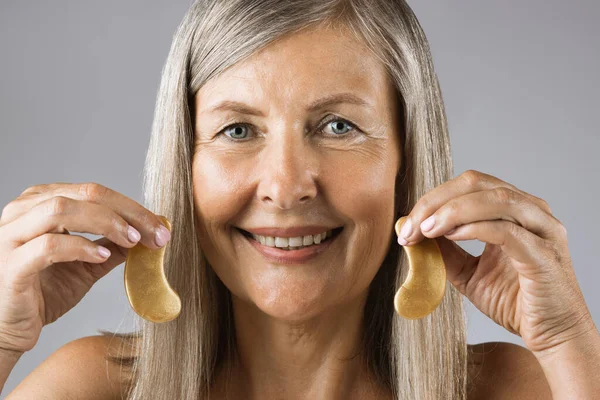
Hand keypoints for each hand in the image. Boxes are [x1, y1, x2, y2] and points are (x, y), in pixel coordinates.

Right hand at [0, 182, 170, 353]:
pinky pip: (48, 247)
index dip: (132, 206)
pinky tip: (101, 257)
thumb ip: (111, 247)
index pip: (94, 192)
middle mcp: (22, 212)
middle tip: (155, 233)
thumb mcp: (85, 266)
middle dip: (127, 212)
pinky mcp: (9, 265)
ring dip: (106, 223)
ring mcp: (10, 236)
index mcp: (40, 203)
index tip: (160, 227)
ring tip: (133, 240)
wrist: (6, 330)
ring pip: (62, 210)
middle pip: (85, 194)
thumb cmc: (41, 293)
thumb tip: (147, 235)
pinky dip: (80, 248)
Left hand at [397, 170, 595, 354]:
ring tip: (425, 229)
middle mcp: (531, 211)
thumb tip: (415, 231)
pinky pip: (506, 229)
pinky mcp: (543, 254)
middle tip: (409, 226)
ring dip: (451, 211)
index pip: (468, 185)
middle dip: (435, 202)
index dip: (432, 199)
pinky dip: (474, 227)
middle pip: (476, 184)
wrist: (552, 336)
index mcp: (514, 209)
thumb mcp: (467, 272)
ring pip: (493, 198)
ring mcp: (541, 229)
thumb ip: (446, 249)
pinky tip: (451, 236)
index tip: (405, 224)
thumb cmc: (515, 302)